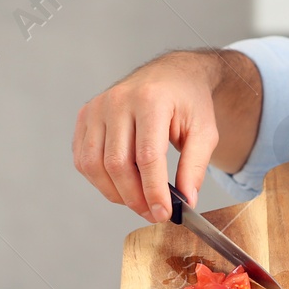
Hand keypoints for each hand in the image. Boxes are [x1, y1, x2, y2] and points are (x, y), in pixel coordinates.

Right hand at [73, 52, 223, 222]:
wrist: (171, 75)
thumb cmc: (188, 101)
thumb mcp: (204, 131)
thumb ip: (195, 167)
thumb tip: (186, 201)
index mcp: (151, 100)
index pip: (147, 156)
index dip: (154, 191)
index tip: (163, 213)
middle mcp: (118, 100)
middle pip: (117, 164)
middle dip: (135, 197)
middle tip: (152, 213)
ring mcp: (97, 107)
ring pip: (94, 165)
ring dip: (115, 193)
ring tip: (137, 201)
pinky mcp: (85, 116)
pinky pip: (83, 159)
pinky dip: (99, 180)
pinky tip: (120, 184)